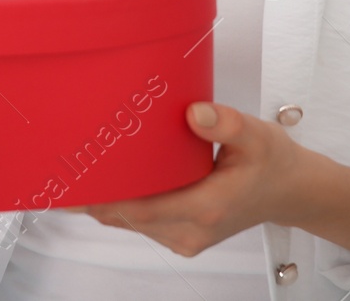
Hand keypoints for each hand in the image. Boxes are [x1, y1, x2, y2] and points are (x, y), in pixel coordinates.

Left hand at [79, 103, 300, 257]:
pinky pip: (142, 224)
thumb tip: (193, 112)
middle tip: (60, 169)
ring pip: (131, 224)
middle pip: (128, 219)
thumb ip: (226, 123)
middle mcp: (192, 230)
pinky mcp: (182, 236)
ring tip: (77, 171)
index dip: (104, 199)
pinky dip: (122, 206)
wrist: (289, 191)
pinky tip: (107, 184)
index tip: (74, 184)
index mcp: (208, 207)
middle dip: (94, 197)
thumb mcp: (257, 134)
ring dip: (106, 202)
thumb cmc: (273, 162)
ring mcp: (186, 237)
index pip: (143, 210)